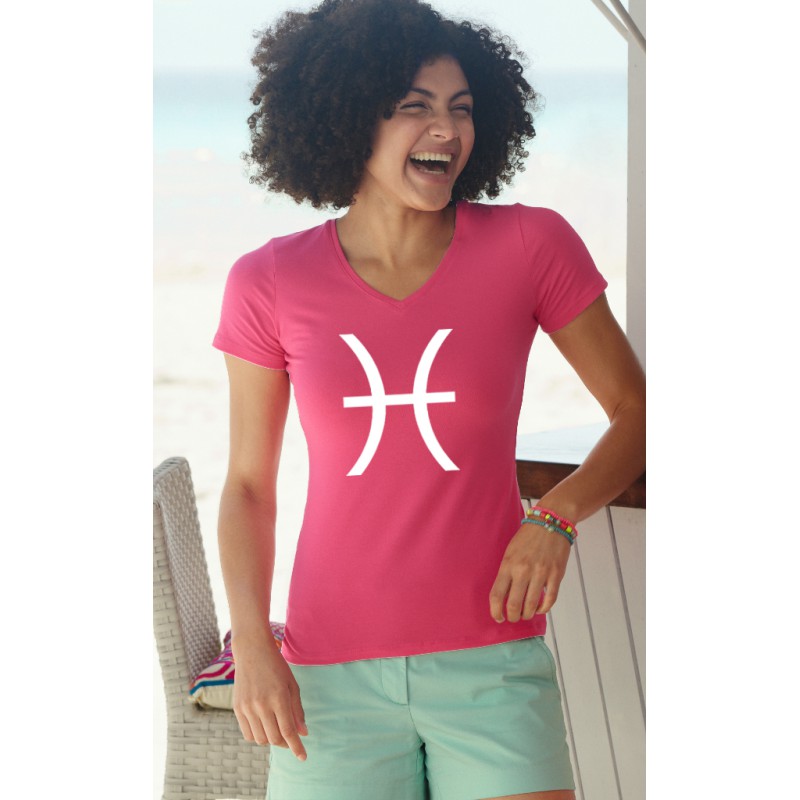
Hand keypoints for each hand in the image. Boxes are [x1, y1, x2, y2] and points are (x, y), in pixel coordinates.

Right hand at [231, 636, 308, 760]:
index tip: (303, 757)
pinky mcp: (237, 708)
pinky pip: (248, 734)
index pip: (288, 732)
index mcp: (278, 697)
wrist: (252, 651)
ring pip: (261, 739)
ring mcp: (247, 707)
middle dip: (286, 744)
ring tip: (277, 729)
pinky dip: (258, 736)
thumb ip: (297, 710)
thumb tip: (303, 734)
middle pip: (274, 738)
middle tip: (291, 740)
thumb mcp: (291, 685)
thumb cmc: (276, 667)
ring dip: (272, 739)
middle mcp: (261, 705)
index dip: (297, 747)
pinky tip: (264, 727)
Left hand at [489, 524, 571, 622]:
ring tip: (525, 614)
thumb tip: (504, 595)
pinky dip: (543, 608)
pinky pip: (549, 600)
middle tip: (513, 618)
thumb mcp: (510, 551)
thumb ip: (507, 572)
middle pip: (514, 605)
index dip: (495, 611)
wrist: (551, 522)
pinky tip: (539, 608)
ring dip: (527, 615)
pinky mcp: (556, 575)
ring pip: (531, 606)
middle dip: (512, 617)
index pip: (497, 595)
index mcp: (508, 564)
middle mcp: (523, 571)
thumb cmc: (527, 537)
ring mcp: (541, 573)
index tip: (498, 617)